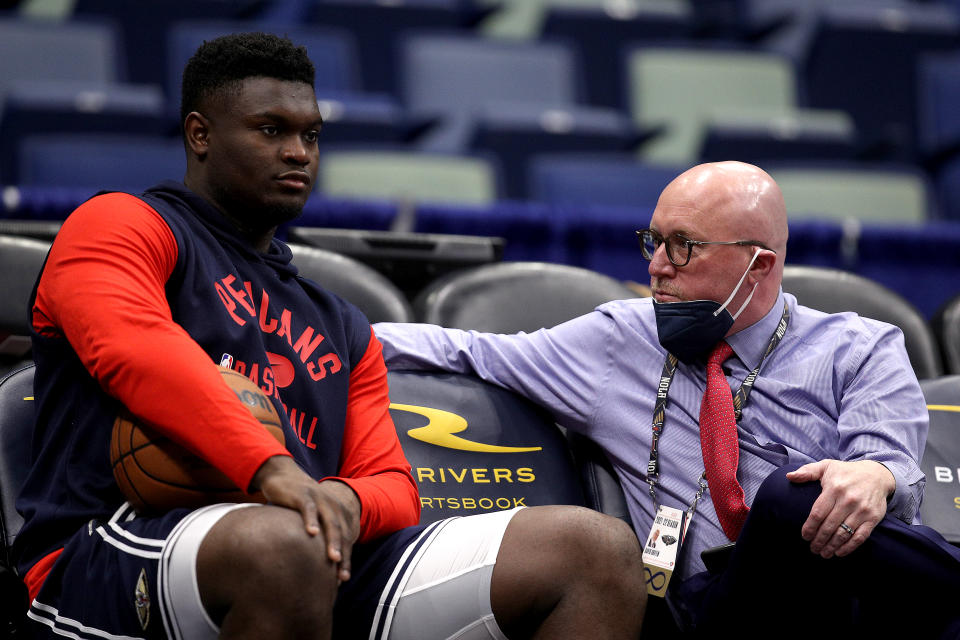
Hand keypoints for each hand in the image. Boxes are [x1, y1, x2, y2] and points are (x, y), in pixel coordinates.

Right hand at [251, 456, 361, 581]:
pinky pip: (309, 508)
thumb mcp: (312, 520)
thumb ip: (317, 539)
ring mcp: (319, 499)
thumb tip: (316, 570)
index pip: (345, 539)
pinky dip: (311, 519)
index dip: (346, 559)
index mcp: (338, 513)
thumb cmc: (298, 504)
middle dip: (344, 554)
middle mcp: (333, 506)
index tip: (343, 580)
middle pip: (341, 533)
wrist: (283, 475)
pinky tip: (312, 533)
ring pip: (330, 521)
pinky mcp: (304, 494)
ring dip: (333, 540)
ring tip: (334, 558)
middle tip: (342, 576)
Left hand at [786, 459, 893, 558]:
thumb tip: (789, 476)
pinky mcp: (873, 518)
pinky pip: (860, 537)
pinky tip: (839, 552)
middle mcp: (848, 500)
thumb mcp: (826, 466)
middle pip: (829, 526)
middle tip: (813, 549)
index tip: (804, 536)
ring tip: (823, 553)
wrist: (877, 475)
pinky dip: (849, 547)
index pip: (818, 513)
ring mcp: (862, 510)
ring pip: (843, 533)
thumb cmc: (846, 472)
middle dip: (819, 540)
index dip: (810, 527)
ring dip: (832, 546)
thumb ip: (807, 472)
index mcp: (834, 488)